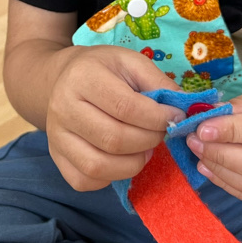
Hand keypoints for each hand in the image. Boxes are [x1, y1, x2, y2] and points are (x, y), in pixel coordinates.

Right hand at [46, 45, 183, 191]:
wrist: (62, 78)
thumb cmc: (103, 69)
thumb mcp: (131, 62)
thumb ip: (159, 82)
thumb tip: (185, 109)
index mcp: (83, 77)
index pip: (126, 107)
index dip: (157, 118)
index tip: (175, 117)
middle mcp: (63, 108)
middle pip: (113, 139)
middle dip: (149, 140)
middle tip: (160, 133)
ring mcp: (56, 136)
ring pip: (98, 166)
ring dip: (133, 164)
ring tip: (145, 149)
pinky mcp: (56, 157)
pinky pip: (84, 180)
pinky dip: (111, 177)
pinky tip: (123, 159)